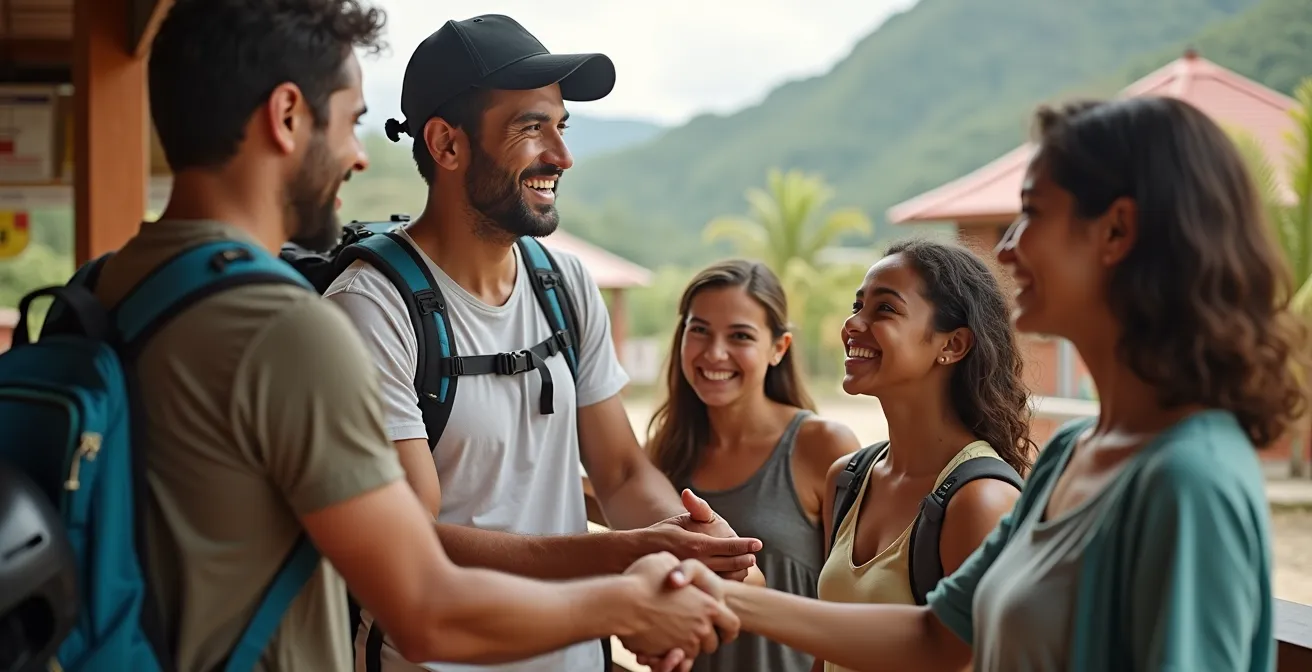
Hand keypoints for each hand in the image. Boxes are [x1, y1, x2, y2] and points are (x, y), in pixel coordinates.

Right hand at [617, 553, 739, 669]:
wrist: (621, 602)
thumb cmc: (642, 579)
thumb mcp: (665, 561)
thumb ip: (678, 569)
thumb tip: (675, 571)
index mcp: (708, 605)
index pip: (732, 624)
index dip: (728, 629)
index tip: (724, 632)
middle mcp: (700, 627)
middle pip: (712, 644)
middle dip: (703, 641)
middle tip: (690, 632)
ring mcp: (684, 642)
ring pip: (692, 654)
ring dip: (685, 648)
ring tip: (672, 637)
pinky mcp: (666, 653)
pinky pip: (673, 661)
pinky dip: (669, 657)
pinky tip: (659, 645)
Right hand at [647, 489, 761, 581]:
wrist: (634, 558)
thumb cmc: (658, 536)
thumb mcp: (677, 520)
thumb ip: (692, 510)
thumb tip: (689, 493)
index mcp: (696, 544)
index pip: (729, 546)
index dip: (746, 545)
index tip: (757, 543)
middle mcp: (697, 563)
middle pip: (731, 564)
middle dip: (744, 560)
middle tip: (752, 557)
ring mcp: (694, 579)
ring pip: (725, 579)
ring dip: (737, 574)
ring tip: (743, 568)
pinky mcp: (690, 589)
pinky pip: (712, 589)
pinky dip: (723, 585)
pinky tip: (726, 580)